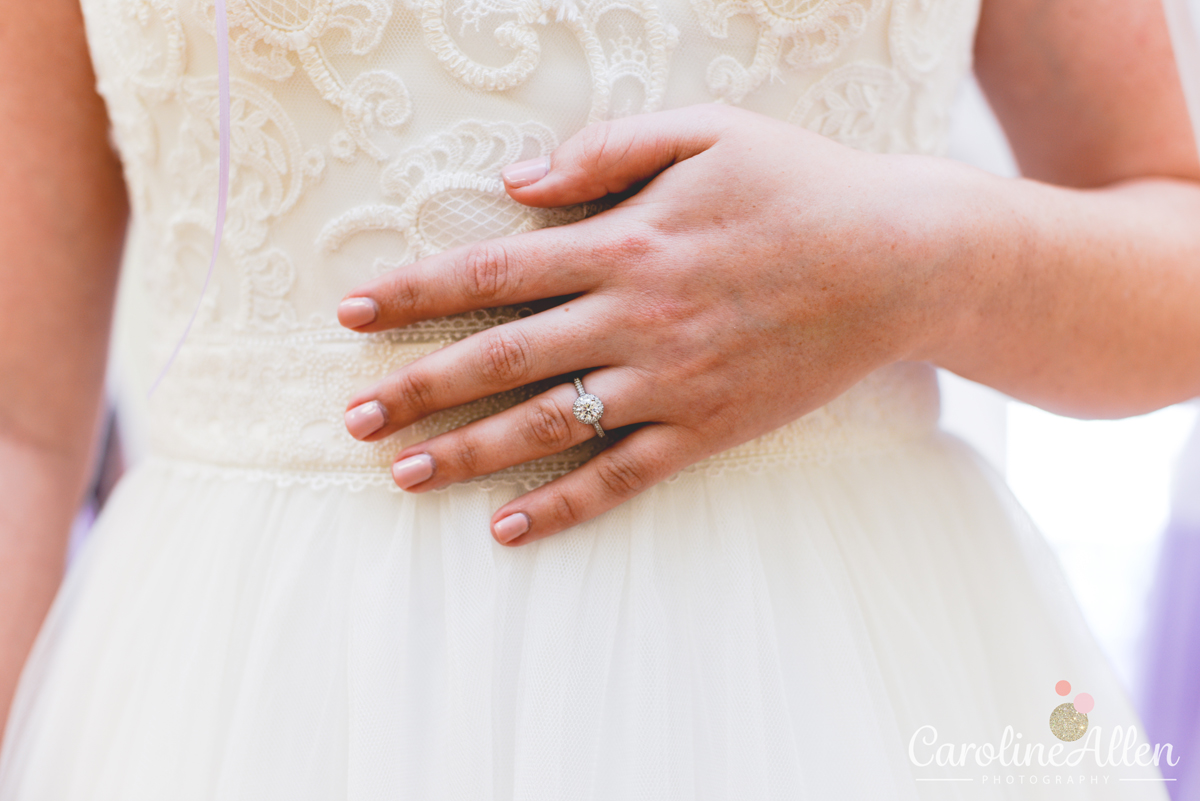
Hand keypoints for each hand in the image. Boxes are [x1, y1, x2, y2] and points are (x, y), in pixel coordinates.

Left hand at [337, 104, 965, 545]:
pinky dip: (565, 506)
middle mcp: (634, 319)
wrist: (898, 257)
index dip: (415, 293)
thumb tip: (515, 181)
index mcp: (624, 244)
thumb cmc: (798, 183)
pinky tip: (508, 529)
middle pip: (501, 360)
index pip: (491, 272)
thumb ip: (604, 151)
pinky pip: (624, 477)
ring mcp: (671, 382)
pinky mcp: (709, 428)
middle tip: (352, 417)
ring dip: (469, 453)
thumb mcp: (704, 131)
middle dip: (418, 388)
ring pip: (549, 427)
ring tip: (402, 474)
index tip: (351, 313)